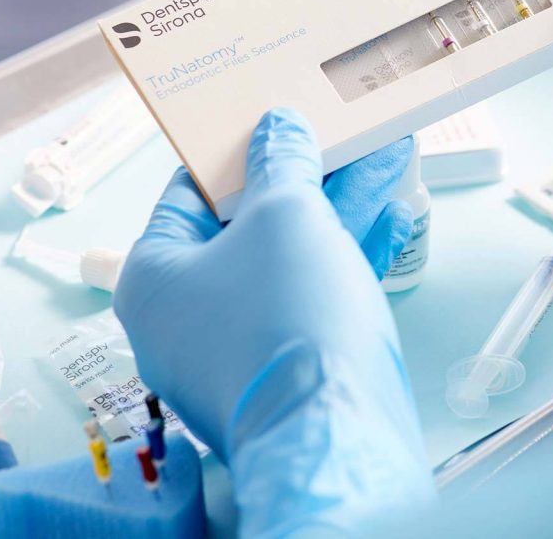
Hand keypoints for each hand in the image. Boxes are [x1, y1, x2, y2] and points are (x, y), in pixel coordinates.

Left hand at [114, 110, 431, 533]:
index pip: (188, 192)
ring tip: (387, 155)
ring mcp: (240, 346)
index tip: (274, 117)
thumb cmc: (286, 320)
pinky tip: (397, 215)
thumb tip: (279, 128)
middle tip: (339, 131)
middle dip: (306, 174)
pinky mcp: (289, 367)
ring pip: (292, 258)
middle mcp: (187, 316)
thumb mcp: (284, 216)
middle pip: (248, 224)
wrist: (334, 435)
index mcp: (154, 276)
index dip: (237, 148)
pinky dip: (352, 253)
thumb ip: (282, 162)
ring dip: (341, 206)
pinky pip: (316, 294)